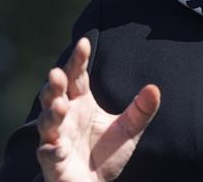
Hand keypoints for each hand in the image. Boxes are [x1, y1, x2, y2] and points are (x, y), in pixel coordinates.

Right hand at [36, 38, 160, 181]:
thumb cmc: (105, 154)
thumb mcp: (129, 129)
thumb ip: (142, 110)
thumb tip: (154, 88)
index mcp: (81, 103)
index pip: (77, 76)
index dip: (78, 60)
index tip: (84, 42)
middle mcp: (66, 116)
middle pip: (55, 94)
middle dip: (55, 84)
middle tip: (57, 72)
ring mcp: (57, 137)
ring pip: (48, 121)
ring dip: (52, 113)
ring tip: (60, 105)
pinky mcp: (54, 160)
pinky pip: (48, 153)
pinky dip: (50, 148)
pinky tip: (53, 146)